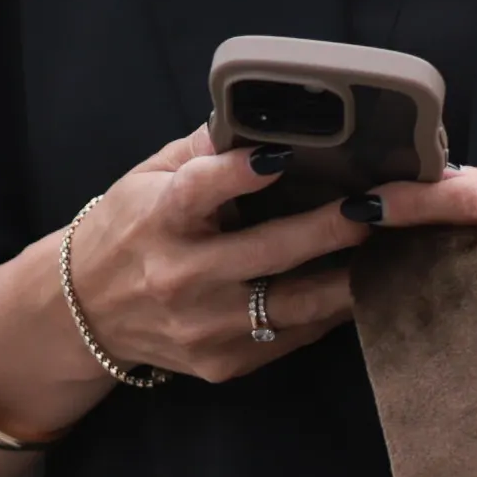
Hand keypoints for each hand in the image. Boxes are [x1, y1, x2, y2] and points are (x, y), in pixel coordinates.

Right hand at [0, 125, 359, 476]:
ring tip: (394, 246)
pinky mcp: (226, 363)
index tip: (281, 156)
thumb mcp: (149, 178)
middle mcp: (181, 278)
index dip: (240, 174)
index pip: (199, 193)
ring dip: (351, 275)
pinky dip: (332, 308)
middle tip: (382, 207)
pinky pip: (295, 336)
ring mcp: (206, 329)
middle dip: (333, 230)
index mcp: (159, 221)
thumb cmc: (126, 231)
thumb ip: (207, 149)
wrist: (83, 315)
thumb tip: (269, 113)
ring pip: (297, 305)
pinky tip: (365, 282)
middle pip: (271, 254)